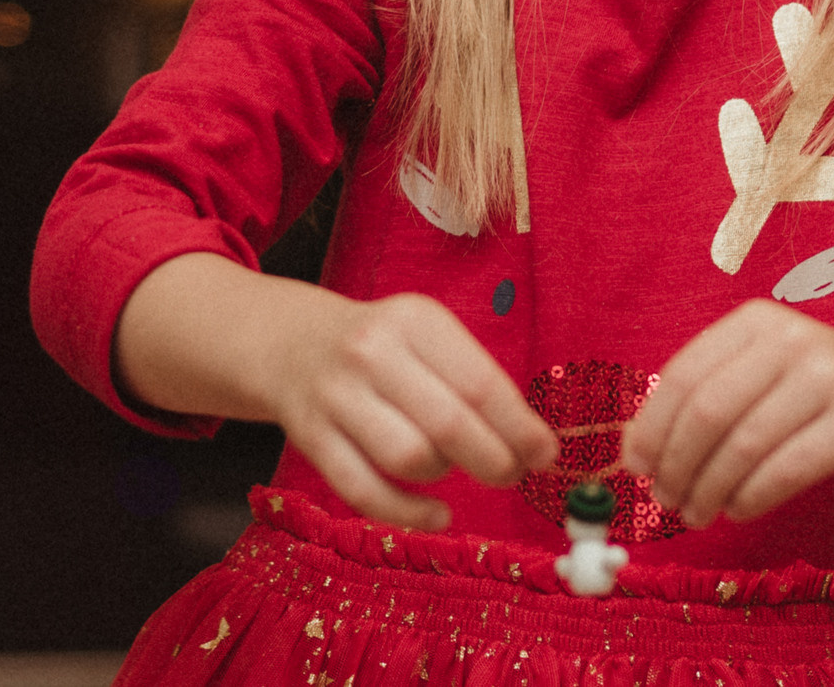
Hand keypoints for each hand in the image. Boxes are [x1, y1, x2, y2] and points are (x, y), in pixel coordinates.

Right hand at [114, 255, 559, 532]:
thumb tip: (534, 442)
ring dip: (444, 476)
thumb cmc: (380, 347)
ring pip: (407, 457)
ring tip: (453, 470)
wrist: (288, 342)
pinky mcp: (309, 436)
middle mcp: (371, 352)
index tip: (544, 453)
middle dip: (494, 461)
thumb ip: (473, 379)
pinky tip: (434, 513)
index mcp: (413, 319)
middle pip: (448, 424)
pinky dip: (407, 513)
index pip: (480, 382)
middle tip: (511, 474)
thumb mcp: (425, 336)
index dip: (519, 427)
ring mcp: (335, 395)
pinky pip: (363, 491)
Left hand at [621, 298, 833, 526]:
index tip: (634, 465)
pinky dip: (751, 497)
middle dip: (677, 463)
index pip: (684, 374)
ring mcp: (828, 378)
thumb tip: (633, 448)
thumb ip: (703, 398)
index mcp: (754, 322)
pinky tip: (738, 510)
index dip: (652, 425)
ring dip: (710, 488)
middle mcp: (790, 340)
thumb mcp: (759, 374)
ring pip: (745, 444)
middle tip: (666, 498)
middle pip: (709, 410)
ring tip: (697, 512)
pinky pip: (787, 469)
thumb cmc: (815, 392)